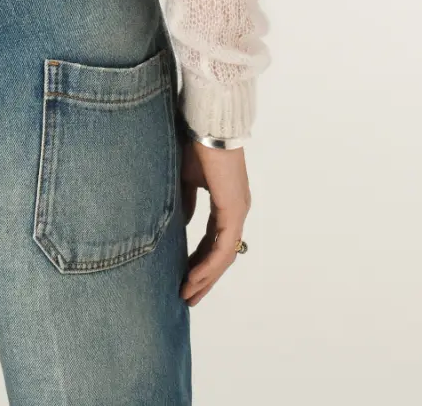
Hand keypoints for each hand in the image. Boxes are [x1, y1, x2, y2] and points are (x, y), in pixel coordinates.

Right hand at [179, 140, 250, 304]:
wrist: (206, 123)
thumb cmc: (196, 144)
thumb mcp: (187, 178)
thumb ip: (187, 202)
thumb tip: (184, 222)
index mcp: (226, 201)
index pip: (214, 240)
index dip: (199, 260)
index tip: (183, 276)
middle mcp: (236, 210)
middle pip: (222, 254)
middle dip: (205, 278)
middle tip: (188, 297)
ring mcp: (237, 211)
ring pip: (224, 256)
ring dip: (206, 278)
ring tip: (188, 295)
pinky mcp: (233, 210)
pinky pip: (223, 248)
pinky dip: (209, 266)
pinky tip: (195, 279)